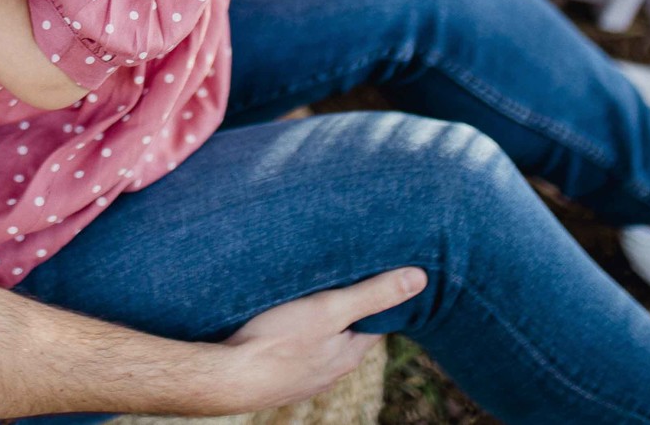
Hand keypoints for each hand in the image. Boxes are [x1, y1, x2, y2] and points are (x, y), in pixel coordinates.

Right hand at [212, 268, 425, 412]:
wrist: (229, 378)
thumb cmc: (277, 342)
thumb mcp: (329, 309)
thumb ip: (372, 295)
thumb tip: (420, 279)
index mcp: (350, 354)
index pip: (377, 322)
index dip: (378, 297)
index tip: (376, 271)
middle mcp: (333, 371)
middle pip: (350, 333)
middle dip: (348, 308)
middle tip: (340, 276)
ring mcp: (306, 378)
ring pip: (322, 343)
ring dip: (320, 323)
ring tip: (310, 296)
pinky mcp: (281, 377)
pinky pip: (297, 351)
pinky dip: (297, 335)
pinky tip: (284, 323)